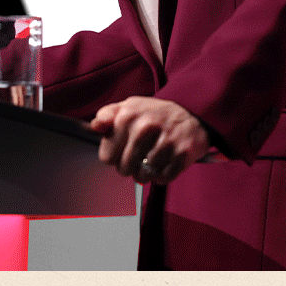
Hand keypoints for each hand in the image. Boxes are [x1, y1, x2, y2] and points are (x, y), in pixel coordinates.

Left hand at [90, 96, 211, 183]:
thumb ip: (107, 115)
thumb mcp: (129, 106)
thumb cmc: (154, 114)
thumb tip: (95, 126)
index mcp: (127, 115)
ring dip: (145, 174)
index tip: (120, 153)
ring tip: (149, 162)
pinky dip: (162, 176)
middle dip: (129, 168)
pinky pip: (163, 178)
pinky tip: (163, 164)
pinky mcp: (183, 153)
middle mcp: (145, 127)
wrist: (190, 112)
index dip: (114, 158)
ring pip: (143, 176)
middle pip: (124, 169)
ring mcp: (165, 140)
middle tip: (136, 159)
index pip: (107, 156)